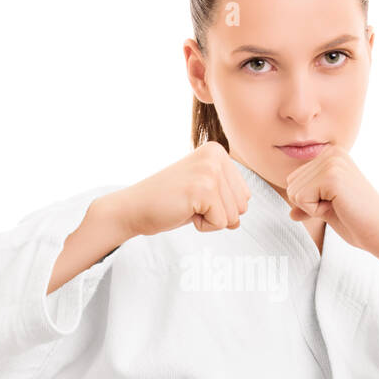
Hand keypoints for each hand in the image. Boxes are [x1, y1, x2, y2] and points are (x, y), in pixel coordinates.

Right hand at [116, 141, 250, 237]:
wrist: (133, 208)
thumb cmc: (167, 201)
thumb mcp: (203, 188)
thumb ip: (227, 195)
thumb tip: (241, 216)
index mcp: (217, 151)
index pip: (245, 194)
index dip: (220, 205)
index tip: (194, 196)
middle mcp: (216, 156)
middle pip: (243, 205)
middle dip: (218, 213)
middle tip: (190, 202)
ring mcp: (210, 171)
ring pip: (234, 216)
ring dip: (210, 219)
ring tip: (187, 206)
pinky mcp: (203, 189)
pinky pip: (221, 223)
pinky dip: (203, 226)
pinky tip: (184, 212)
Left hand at [285, 145, 378, 256]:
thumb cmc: (357, 222)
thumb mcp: (327, 209)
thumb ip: (308, 205)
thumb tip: (290, 214)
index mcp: (331, 155)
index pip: (293, 180)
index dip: (310, 200)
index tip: (335, 202)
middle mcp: (331, 153)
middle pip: (290, 184)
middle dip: (308, 203)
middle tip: (337, 206)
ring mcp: (332, 163)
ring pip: (293, 192)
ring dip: (312, 207)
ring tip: (339, 206)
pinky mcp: (331, 176)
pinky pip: (301, 199)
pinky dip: (315, 211)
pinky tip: (338, 207)